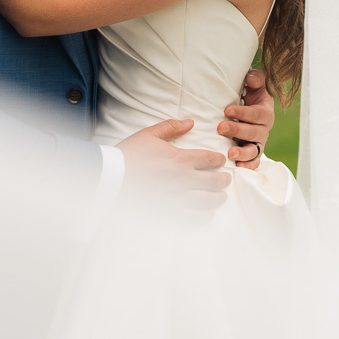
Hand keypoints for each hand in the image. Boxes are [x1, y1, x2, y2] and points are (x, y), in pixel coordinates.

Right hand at [116, 118, 230, 210]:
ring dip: (218, 198)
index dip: (219, 160)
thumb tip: (190, 122)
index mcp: (181, 159)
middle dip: (223, 180)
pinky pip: (194, 217)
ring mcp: (178, 197)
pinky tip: (207, 213)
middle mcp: (184, 179)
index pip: (210, 159)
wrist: (113, 177)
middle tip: (226, 179)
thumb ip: (172, 127)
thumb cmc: (130, 154)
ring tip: (221, 197)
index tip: (221, 161)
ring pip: (208, 201)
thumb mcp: (150, 134)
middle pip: (214, 181)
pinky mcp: (170, 211)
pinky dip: (204, 216)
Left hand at [220, 69, 274, 168]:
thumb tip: (251, 77)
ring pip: (254, 150)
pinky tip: (238, 168)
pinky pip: (254, 162)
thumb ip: (255, 79)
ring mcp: (259, 143)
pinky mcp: (253, 153)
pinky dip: (248, 166)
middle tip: (221, 128)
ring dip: (242, 152)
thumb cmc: (250, 96)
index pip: (255, 113)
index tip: (226, 110)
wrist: (250, 109)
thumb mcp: (254, 85)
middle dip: (237, 130)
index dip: (242, 112)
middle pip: (253, 132)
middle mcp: (264, 129)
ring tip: (230, 153)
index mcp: (265, 112)